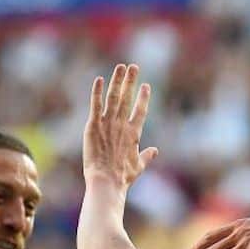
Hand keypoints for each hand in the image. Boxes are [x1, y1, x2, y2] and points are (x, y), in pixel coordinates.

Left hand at [84, 64, 157, 187]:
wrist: (107, 181)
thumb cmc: (122, 177)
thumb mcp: (138, 166)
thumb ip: (146, 156)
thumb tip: (155, 150)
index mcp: (134, 133)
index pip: (141, 110)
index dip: (143, 98)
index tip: (146, 86)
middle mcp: (122, 125)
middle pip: (128, 98)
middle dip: (131, 81)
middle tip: (134, 67)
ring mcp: (108, 124)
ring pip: (114, 97)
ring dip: (117, 81)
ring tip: (121, 68)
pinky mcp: (94, 125)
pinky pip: (96, 105)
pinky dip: (97, 92)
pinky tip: (99, 79)